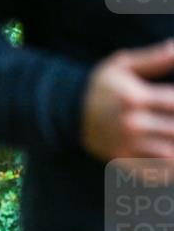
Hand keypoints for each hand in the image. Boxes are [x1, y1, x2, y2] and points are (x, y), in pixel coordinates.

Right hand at [82, 39, 173, 161]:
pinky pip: (149, 171)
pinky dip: (166, 171)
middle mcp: (131, 123)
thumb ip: (152, 58)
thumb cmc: (99, 86)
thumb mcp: (121, 66)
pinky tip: (171, 162)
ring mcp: (125, 144)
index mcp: (135, 98)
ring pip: (167, 154)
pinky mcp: (120, 158)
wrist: (66, 111)